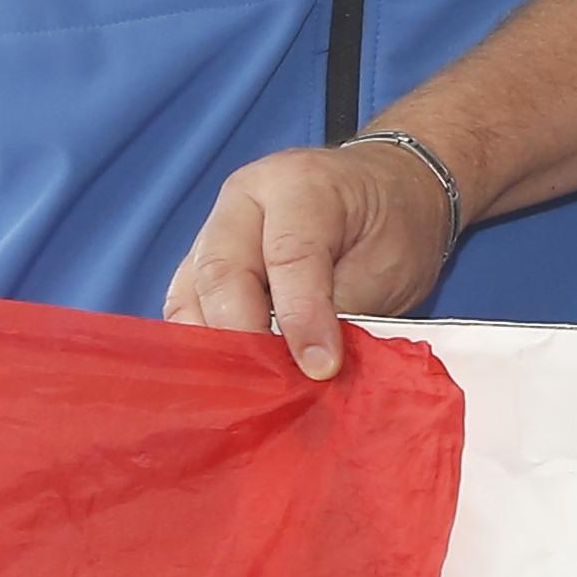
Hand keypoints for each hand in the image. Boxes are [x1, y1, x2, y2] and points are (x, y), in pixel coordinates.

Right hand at [163, 136, 460, 380]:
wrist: (385, 193)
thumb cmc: (390, 225)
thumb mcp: (388, 263)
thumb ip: (346, 309)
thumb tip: (311, 369)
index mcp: (300, 184)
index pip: (290, 255)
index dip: (302, 318)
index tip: (321, 369)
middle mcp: (244, 199)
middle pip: (222, 271)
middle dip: (244, 337)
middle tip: (274, 387)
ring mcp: (215, 228)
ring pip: (191, 292)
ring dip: (214, 348)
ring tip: (249, 392)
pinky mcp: (200, 262)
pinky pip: (186, 306)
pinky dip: (203, 345)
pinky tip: (229, 379)